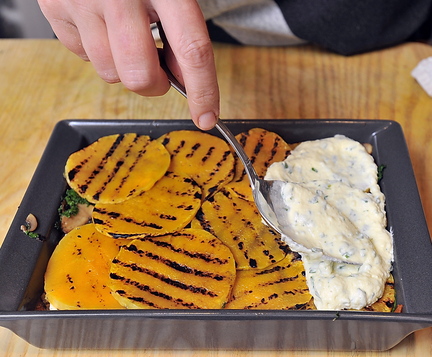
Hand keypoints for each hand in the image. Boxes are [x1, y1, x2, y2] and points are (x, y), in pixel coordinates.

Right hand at [37, 0, 218, 129]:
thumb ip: (182, 29)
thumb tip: (183, 78)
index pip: (192, 50)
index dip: (202, 90)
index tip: (207, 116)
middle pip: (139, 75)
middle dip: (154, 85)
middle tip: (158, 70)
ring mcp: (82, 2)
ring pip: (109, 73)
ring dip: (124, 67)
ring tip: (127, 37)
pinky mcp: (55, 8)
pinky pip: (81, 56)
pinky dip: (97, 51)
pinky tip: (102, 25)